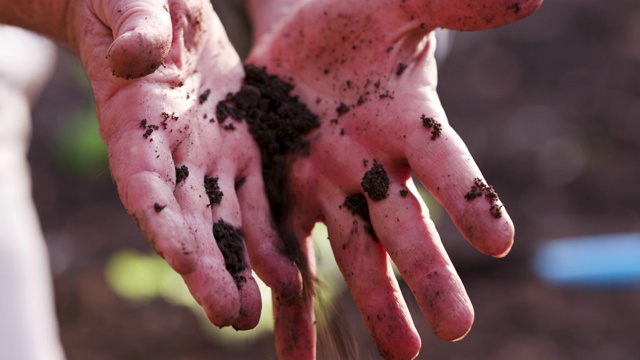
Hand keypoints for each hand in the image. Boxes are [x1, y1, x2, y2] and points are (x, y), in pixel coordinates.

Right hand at [71, 0, 301, 328]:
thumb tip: (136, 56)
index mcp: (135, 124)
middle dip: (208, 268)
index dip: (163, 223)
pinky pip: (255, 197)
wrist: (160, 11)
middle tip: (232, 315)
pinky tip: (289, 268)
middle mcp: (170, 154)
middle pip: (187, 220)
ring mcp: (206, 157)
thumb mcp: (135, 2)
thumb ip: (136, 29)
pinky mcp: (238, 150)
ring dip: (240, 266)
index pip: (144, 182)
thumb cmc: (136, 1)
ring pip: (224, 221)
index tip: (184, 261)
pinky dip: (268, 234)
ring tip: (259, 312)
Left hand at [247, 0, 541, 357]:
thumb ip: (451, 6)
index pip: (446, 164)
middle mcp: (375, 169)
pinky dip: (293, 303)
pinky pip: (290, 254)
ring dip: (376, 303)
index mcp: (406, 126)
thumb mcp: (399, 8)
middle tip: (453, 328)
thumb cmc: (357, 25)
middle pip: (405, 226)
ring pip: (356, 254)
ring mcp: (330, 189)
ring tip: (400, 353)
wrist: (304, 46)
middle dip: (427, 275)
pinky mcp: (287, 198)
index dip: (470, 199)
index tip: (500, 241)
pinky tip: (296, 352)